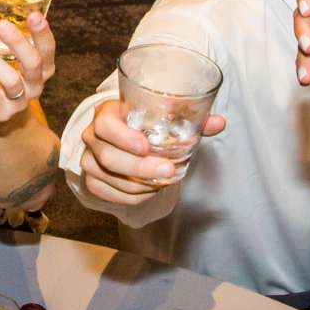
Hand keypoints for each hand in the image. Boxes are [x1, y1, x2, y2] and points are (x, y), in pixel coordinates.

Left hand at [0, 11, 55, 127]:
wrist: (0, 114)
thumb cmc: (7, 77)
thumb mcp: (17, 60)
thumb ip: (13, 40)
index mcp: (43, 69)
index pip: (48, 49)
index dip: (43, 33)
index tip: (34, 15)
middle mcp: (35, 85)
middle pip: (33, 63)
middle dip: (18, 43)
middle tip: (2, 25)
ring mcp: (19, 101)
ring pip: (10, 80)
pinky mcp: (0, 111)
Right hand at [79, 95, 228, 203]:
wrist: (119, 135)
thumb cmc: (142, 122)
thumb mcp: (162, 115)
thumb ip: (190, 119)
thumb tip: (220, 122)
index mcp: (106, 114)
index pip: (106, 125)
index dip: (123, 138)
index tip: (147, 146)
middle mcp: (92, 137)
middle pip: (108, 158)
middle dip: (140, 168)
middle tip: (168, 171)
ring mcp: (89, 160)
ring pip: (111, 179)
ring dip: (139, 185)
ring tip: (164, 182)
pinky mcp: (92, 181)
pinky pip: (112, 195)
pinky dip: (133, 196)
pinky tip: (151, 190)